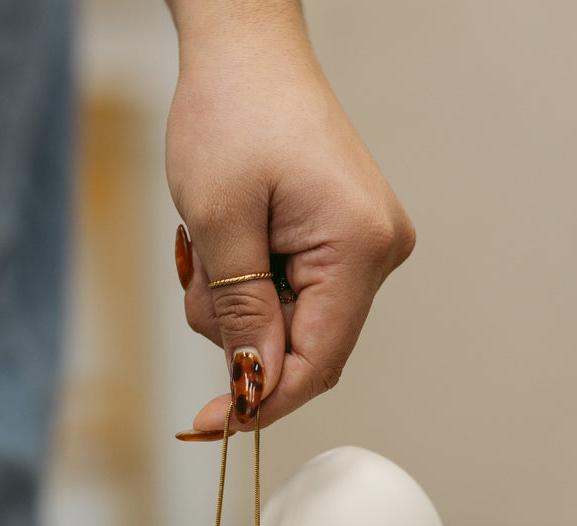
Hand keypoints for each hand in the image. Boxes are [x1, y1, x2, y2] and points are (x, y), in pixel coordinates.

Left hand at [166, 0, 414, 434]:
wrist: (247, 50)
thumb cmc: (232, 112)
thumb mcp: (220, 221)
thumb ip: (242, 312)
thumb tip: (256, 382)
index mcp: (359, 247)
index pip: (318, 361)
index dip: (264, 401)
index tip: (211, 425)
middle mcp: (378, 252)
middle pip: (306, 344)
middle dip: (242, 335)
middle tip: (198, 276)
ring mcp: (364, 245)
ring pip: (294, 320)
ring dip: (239, 303)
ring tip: (209, 244)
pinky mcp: (343, 238)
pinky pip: (296, 291)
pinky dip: (252, 283)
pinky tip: (232, 239)